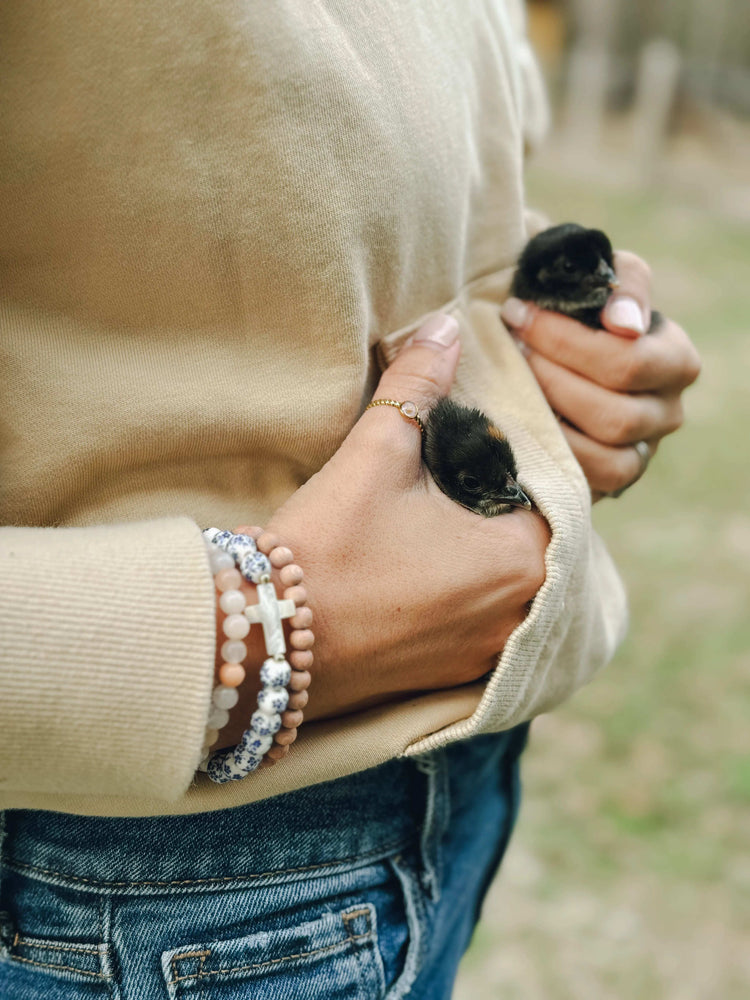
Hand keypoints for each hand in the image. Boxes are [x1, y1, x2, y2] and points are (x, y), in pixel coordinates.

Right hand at [256, 314, 549, 722]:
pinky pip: (485, 616)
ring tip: (436, 515)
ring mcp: (490, 652)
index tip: (469, 438)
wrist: (264, 638)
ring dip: (485, 544)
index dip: (507, 454)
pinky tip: (425, 563)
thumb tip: (444, 328)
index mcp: (522, 559)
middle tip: (450, 473)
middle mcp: (520, 614)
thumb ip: (418, 384)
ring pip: (510, 577)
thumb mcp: (376, 453)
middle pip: (533, 534)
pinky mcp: (457, 673)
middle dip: (497, 498)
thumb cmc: (327, 546)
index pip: (546, 486)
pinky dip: (468, 586)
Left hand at [501, 251, 700, 499]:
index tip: (517, 314)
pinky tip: (521, 425)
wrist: (547, 351)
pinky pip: (591, 482)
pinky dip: (554, 456)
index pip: (628, 360)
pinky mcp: (611, 482)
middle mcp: (666, 412)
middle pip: (615, 415)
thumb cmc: (574, 310)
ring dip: (550, 420)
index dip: (566, 340)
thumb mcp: (600, 279)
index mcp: (674, 359)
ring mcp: (641, 452)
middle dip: (550, 381)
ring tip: (514, 386)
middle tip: (511, 352)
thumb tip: (623, 324)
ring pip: (604, 456)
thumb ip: (623, 283)